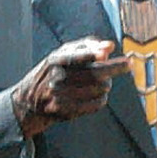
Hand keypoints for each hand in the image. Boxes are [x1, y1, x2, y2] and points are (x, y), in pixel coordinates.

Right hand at [10, 39, 127, 137]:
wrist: (29, 101)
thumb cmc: (52, 72)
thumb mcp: (62, 54)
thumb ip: (86, 46)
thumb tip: (110, 46)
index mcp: (55, 60)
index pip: (73, 56)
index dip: (88, 54)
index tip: (104, 53)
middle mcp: (56, 77)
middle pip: (94, 73)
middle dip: (115, 68)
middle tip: (128, 64)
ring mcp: (61, 96)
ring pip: (99, 88)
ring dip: (107, 84)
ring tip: (102, 82)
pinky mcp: (66, 111)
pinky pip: (97, 104)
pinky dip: (102, 98)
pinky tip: (97, 95)